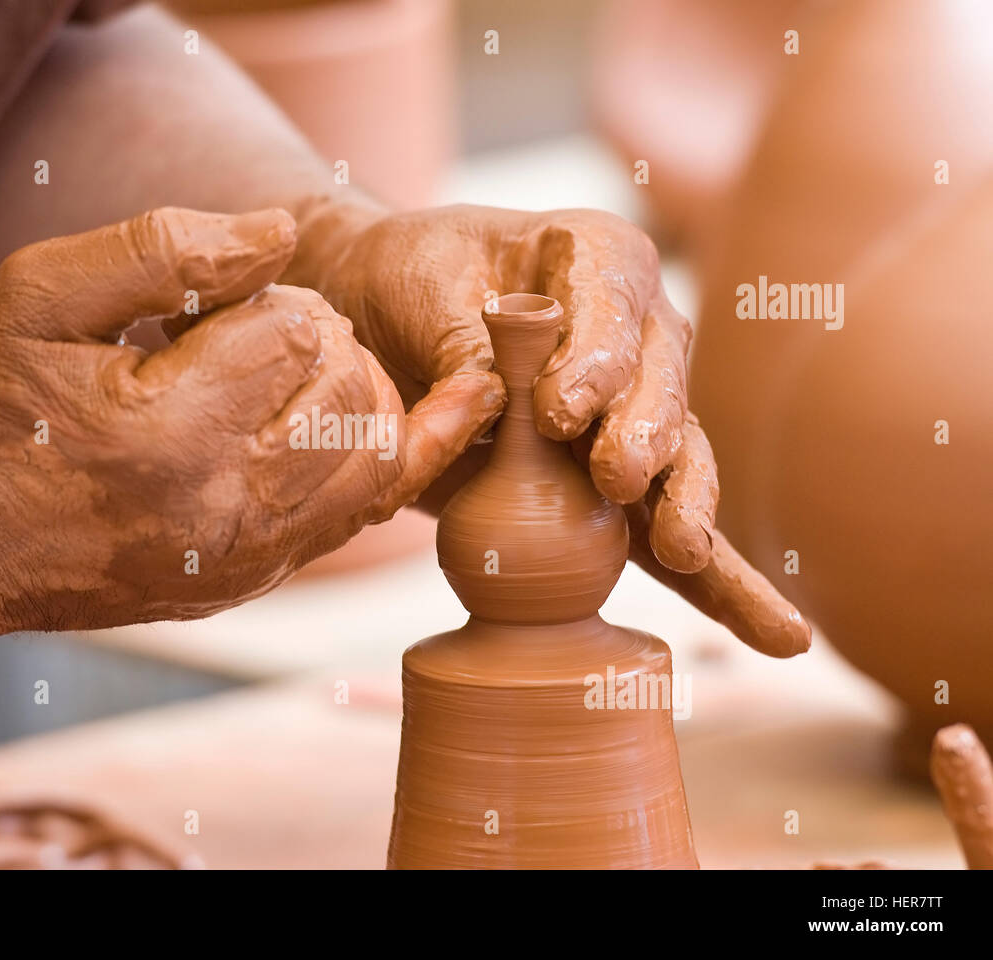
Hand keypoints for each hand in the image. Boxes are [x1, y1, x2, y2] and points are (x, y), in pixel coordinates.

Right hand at [0, 207, 434, 631]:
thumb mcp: (39, 297)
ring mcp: (244, 555)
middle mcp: (222, 505)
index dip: (273, 299)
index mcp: (167, 429)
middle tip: (255, 336)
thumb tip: (281, 234)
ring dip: (352, 397)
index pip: (299, 333)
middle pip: (351, 393)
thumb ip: (163, 252)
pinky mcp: (251, 579)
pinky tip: (334, 422)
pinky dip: (364, 458)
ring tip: (287, 378)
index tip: (214, 311)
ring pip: (374, 459)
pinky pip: (355, 514)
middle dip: (321, 342)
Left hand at [291, 201, 808, 656]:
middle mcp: (639, 334)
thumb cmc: (414, 284)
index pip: (612, 310)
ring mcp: (641, 412)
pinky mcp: (619, 489)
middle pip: (662, 387)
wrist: (389, 322)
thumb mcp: (422, 293)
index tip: (558, 413)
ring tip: (684, 547)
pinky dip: (723, 586)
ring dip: (686, 506)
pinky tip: (779, 634)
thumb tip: (494, 406)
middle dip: (645, 435)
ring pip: (681, 461)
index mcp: (597, 260)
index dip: (595, 362)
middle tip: (617, 477)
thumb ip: (464, 348)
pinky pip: (669, 535)